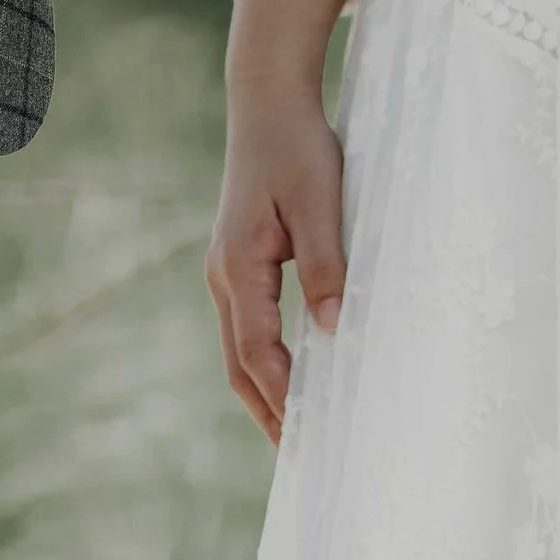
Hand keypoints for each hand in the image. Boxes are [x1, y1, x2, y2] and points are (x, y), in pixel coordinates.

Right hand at [208, 0, 347, 442]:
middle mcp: (225, 275)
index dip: (281, 396)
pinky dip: (267, 362)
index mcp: (239, 265)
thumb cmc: (296, 146)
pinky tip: (295, 376)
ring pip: (241, 349)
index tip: (308, 437)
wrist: (267, 100)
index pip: (256, 350)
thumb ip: (326, 264)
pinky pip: (250, 328)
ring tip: (299, 434)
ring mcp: (228, 270)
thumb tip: (334, 330)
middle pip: (240, 362)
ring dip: (266, 392)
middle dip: (268, 411)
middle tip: (303, 458)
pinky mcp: (241, 262)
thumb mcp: (318, 202)